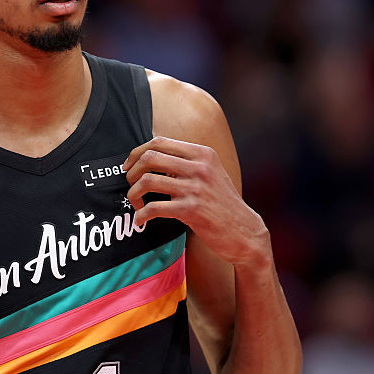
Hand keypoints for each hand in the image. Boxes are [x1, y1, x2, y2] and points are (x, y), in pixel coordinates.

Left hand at [123, 136, 270, 267]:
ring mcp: (196, 188)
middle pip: (150, 158)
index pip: (160, 142)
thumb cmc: (222, 203)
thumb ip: (186, 162)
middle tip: (130, 184)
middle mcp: (199, 167)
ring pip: (148, 181)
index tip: (128, 165)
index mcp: (202, 153)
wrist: (244, 231)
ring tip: (135, 203)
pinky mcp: (192, 210)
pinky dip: (141, 214)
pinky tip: (141, 219)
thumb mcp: (210, 173)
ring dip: (133, 193)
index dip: (137, 152)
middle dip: (132, 171)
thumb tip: (151, 157)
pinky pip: (154, 208)